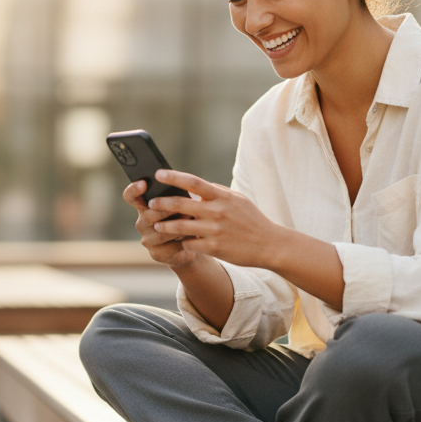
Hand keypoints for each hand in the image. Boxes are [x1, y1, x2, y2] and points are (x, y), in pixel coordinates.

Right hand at [124, 179, 200, 267]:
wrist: (192, 244)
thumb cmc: (185, 218)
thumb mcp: (181, 204)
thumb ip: (177, 195)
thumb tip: (182, 186)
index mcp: (144, 206)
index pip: (130, 196)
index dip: (133, 189)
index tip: (144, 183)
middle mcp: (142, 222)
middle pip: (147, 215)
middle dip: (166, 210)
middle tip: (183, 205)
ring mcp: (147, 239)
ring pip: (160, 231)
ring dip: (177, 225)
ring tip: (192, 218)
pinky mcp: (156, 253)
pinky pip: (169, 246)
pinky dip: (183, 239)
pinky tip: (192, 235)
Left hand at [145, 169, 285, 270]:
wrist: (269, 244)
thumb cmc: (252, 220)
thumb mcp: (238, 200)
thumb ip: (218, 192)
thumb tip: (197, 187)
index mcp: (222, 197)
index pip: (193, 182)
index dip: (173, 177)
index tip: (158, 174)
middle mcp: (217, 211)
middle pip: (181, 204)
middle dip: (162, 203)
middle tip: (151, 203)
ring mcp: (215, 230)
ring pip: (181, 227)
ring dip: (165, 226)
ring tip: (157, 225)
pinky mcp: (214, 248)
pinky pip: (190, 244)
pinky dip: (182, 242)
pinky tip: (177, 242)